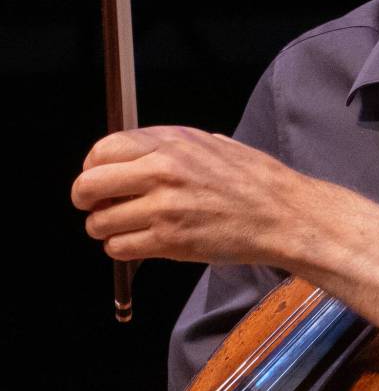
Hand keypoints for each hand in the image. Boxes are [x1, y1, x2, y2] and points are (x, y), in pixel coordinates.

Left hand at [71, 126, 317, 266]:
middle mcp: (163, 171)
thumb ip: (171, 146)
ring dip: (106, 228)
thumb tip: (134, 154)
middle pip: (89, 185)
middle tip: (98, 205)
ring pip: (99, 222)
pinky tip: (144, 241)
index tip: (99, 177)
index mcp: (173, 142)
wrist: (280, 212)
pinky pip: (118, 248)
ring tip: (129, 226)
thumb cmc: (253, 179)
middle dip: (86, 199)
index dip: (93, 167)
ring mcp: (164, 207)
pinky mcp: (169, 241)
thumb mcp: (212, 143)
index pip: (103, 149)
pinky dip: (123, 248)